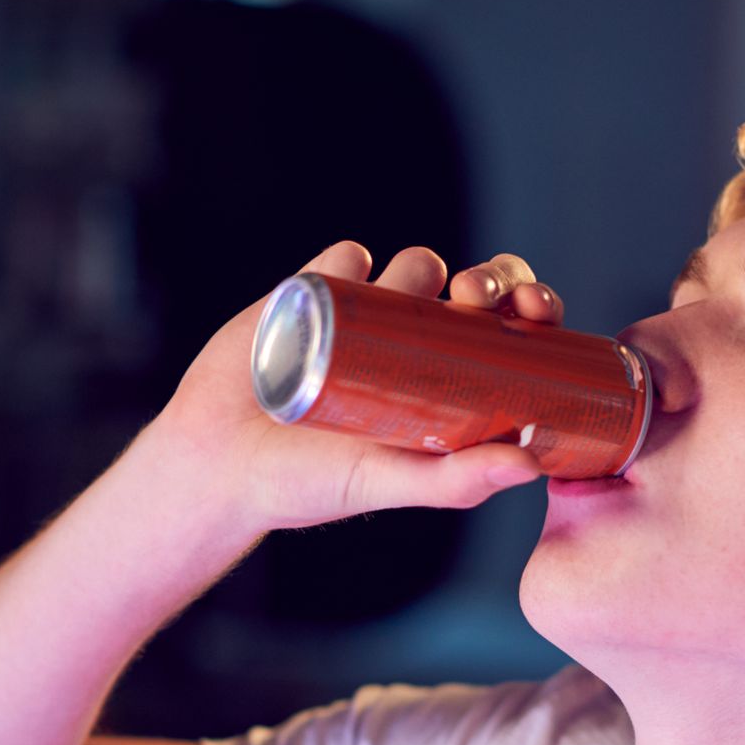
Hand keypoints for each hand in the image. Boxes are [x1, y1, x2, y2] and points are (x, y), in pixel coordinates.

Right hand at [142, 243, 566, 533]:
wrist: (212, 462)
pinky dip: (353, 257)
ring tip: (408, 294)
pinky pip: (346, 257)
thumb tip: (531, 466)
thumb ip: (453, 482)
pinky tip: (351, 277)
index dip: (532, 312)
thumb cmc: (303, 487)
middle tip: (471, 299)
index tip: (532, 312)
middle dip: (488, 279)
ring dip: (423, 267)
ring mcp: (365, 316)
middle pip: (476, 291)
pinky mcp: (312, 292)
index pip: (513, 336)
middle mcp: (415, 347)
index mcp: (449, 389)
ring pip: (416, 267)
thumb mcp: (384, 483)